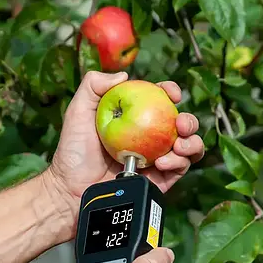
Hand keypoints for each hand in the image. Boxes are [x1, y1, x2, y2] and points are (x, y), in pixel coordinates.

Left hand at [47, 71, 203, 235]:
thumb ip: (93, 86)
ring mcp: (155, 159)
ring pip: (188, 147)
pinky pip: (179, 169)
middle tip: (180, 124)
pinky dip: (179, 163)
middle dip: (188, 120)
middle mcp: (148, 138)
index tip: (172, 93)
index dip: (170, 92)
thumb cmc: (73, 150)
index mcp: (134, 119)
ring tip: (177, 146)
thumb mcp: (78, 111)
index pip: (159, 101)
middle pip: (180, 124)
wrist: (71, 188)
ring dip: (191, 142)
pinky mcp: (158, 180)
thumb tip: (125, 74)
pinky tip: (162, 162)